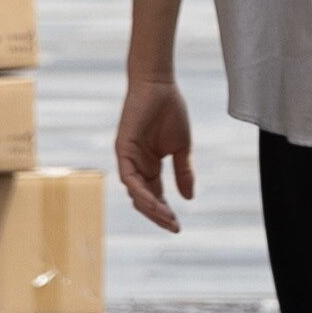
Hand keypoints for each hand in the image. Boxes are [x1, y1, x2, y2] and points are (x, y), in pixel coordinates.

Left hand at [115, 72, 194, 234]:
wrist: (159, 85)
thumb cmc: (170, 111)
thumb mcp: (182, 148)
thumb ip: (183, 172)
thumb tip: (188, 198)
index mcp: (149, 166)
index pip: (155, 196)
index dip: (165, 212)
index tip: (178, 226)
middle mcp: (136, 166)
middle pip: (144, 199)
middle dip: (158, 215)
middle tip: (173, 227)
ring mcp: (128, 159)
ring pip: (135, 193)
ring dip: (150, 208)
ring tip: (167, 218)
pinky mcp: (123, 150)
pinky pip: (129, 178)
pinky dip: (141, 192)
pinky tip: (155, 202)